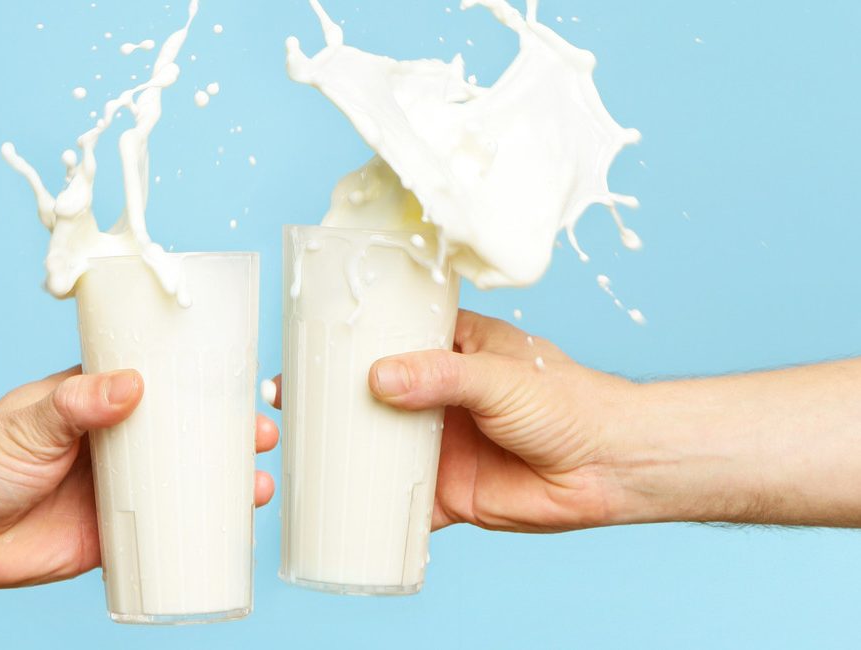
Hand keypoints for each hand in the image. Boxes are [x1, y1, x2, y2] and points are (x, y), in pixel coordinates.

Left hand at [0, 366, 278, 586]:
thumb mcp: (29, 422)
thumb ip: (77, 403)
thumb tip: (131, 384)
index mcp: (96, 403)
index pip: (160, 384)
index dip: (202, 384)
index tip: (242, 381)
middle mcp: (114, 444)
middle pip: (184, 435)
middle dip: (229, 435)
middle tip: (262, 436)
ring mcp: (115, 490)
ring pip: (182, 484)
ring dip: (224, 484)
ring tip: (258, 487)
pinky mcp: (109, 536)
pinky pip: (163, 533)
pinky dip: (196, 532)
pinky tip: (228, 532)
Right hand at [273, 310, 633, 533]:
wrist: (609, 468)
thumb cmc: (569, 403)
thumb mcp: (499, 376)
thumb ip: (440, 376)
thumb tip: (378, 378)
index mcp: (453, 349)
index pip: (391, 335)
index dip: (351, 339)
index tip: (308, 342)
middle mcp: (439, 394)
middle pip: (373, 393)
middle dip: (332, 396)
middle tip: (287, 397)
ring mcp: (439, 443)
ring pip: (378, 446)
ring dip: (343, 448)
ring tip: (295, 445)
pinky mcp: (445, 492)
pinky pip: (398, 501)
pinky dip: (370, 506)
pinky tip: (333, 504)